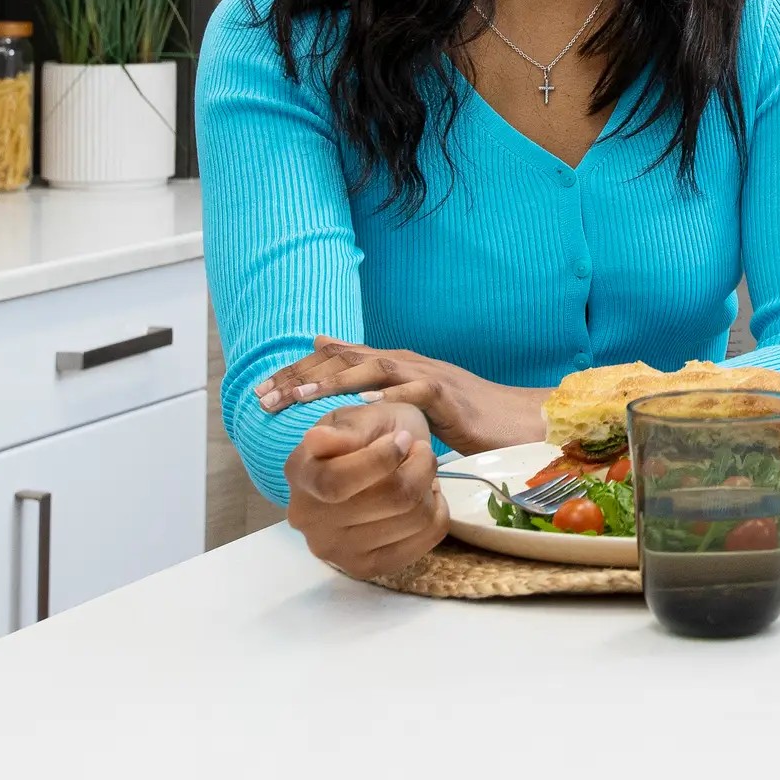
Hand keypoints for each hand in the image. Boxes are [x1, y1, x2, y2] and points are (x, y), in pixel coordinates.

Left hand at [254, 336, 542, 451]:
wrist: (519, 421)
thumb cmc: (465, 417)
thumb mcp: (411, 401)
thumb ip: (374, 382)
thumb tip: (330, 363)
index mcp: (395, 366)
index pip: (337, 359)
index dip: (296, 372)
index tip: (260, 392)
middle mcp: (408, 364)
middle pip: (346, 358)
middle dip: (301, 375)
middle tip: (263, 396)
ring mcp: (430, 377)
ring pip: (375, 369)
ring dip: (335, 380)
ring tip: (301, 395)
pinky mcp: (451, 398)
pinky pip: (419, 393)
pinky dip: (392, 396)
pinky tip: (367, 404)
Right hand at [284, 397, 448, 578]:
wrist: (378, 459)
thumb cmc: (368, 432)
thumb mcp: (360, 417)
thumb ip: (346, 431)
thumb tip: (316, 439)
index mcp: (300, 473)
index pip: (336, 482)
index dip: (380, 460)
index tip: (402, 439)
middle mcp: (308, 519)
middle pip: (389, 499)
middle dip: (419, 466)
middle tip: (420, 450)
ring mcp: (335, 550)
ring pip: (413, 519)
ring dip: (429, 487)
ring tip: (420, 472)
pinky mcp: (366, 568)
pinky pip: (424, 542)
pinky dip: (437, 512)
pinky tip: (425, 496)